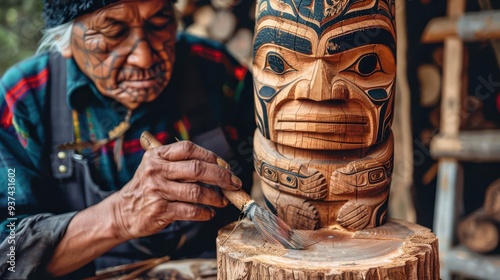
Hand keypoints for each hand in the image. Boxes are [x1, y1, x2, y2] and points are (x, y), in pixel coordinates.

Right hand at [108, 140, 241, 239]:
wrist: (122, 212)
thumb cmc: (147, 187)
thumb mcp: (156, 167)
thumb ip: (180, 163)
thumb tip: (219, 166)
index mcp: (157, 155)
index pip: (189, 148)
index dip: (211, 156)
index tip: (225, 166)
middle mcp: (156, 170)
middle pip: (197, 169)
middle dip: (221, 177)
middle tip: (234, 184)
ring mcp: (157, 190)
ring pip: (196, 192)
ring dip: (215, 197)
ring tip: (223, 200)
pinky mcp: (159, 210)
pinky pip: (190, 211)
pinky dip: (204, 213)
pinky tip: (209, 213)